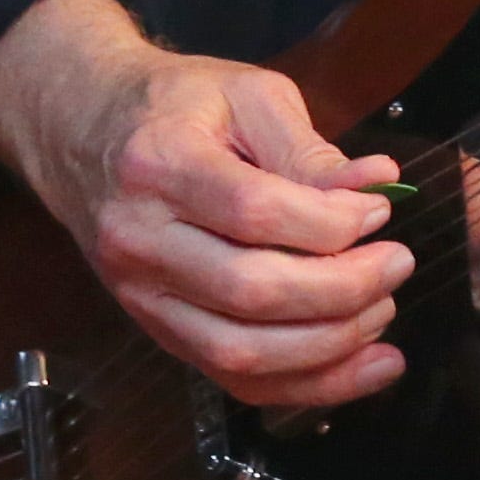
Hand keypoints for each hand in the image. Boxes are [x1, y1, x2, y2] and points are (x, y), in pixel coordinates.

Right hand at [0, 0, 411, 407]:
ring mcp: (141, 294)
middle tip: (397, 263)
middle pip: (250, 291)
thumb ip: (309, 148)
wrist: (82, 131)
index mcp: (159, 165)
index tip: (380, 212)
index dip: (331, 223)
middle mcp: (139, 239)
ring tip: (382, 310)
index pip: (255, 212)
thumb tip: (378, 185)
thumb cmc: (175, 106)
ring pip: (240, 351)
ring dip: (329, 346)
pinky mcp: (156, 328)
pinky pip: (232, 378)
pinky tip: (364, 366)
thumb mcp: (246, 95)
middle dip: (342, 289)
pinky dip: (305, 384)